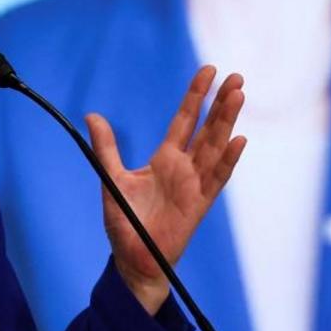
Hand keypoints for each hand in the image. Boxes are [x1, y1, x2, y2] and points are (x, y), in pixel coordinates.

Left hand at [86, 66, 245, 314]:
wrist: (133, 259)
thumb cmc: (125, 222)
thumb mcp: (111, 178)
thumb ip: (106, 148)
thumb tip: (92, 116)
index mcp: (165, 159)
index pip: (185, 120)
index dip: (196, 96)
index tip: (208, 71)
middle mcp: (184, 168)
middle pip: (207, 128)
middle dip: (221, 103)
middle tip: (236, 77)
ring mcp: (195, 185)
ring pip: (216, 147)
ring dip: (227, 122)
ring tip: (238, 96)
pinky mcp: (199, 205)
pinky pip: (217, 179)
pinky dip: (228, 160)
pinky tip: (238, 140)